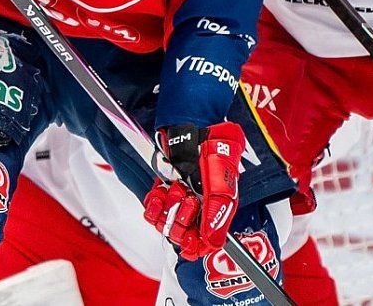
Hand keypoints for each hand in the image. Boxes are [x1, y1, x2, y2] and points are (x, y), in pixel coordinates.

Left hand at [143, 122, 247, 257]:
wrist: (192, 127)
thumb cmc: (214, 150)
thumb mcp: (221, 185)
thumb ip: (217, 214)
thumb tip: (213, 243)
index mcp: (215, 211)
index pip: (204, 242)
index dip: (195, 246)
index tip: (189, 243)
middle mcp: (197, 209)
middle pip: (182, 235)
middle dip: (181, 219)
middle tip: (188, 200)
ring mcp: (179, 201)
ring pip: (165, 223)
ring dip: (168, 208)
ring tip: (177, 189)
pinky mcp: (163, 191)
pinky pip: (152, 210)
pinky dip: (154, 203)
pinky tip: (161, 192)